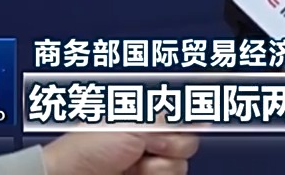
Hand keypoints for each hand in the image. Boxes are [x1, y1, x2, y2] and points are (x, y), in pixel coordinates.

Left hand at [41, 129, 199, 174]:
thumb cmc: (87, 149)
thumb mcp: (133, 124)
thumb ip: (167, 119)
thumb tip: (197, 115)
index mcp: (143, 117)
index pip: (182, 116)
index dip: (184, 121)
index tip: (178, 125)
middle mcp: (147, 141)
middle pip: (187, 143)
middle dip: (170, 146)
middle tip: (145, 147)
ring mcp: (146, 165)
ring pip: (180, 167)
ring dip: (158, 168)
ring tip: (132, 167)